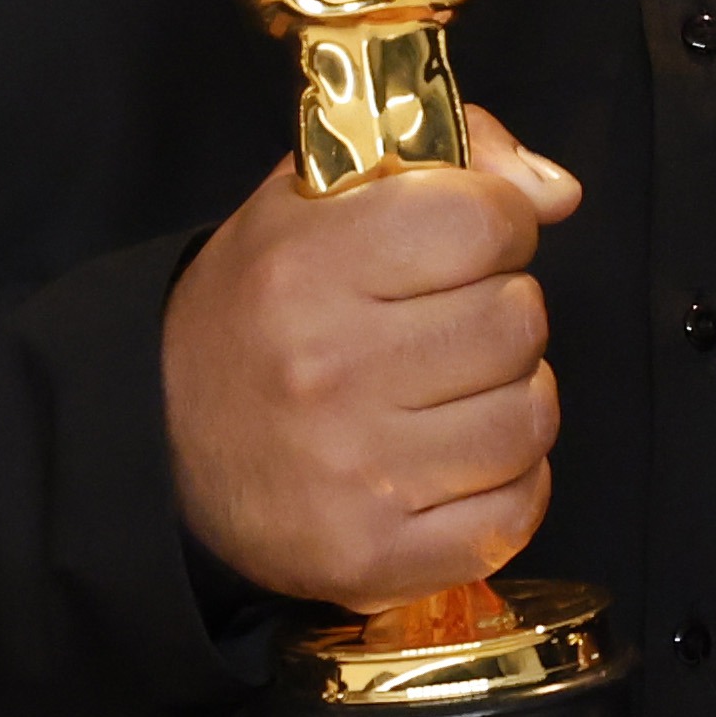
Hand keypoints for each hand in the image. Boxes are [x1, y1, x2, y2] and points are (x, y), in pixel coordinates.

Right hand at [164, 122, 575, 615]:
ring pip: (529, 415)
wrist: (160, 445)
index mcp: (305, 266)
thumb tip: (555, 192)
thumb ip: (442, 161)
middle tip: (447, 325)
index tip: (465, 243)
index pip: (484, 220)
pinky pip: (517, 510)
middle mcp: (326, 370)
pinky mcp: (375, 555)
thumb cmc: (257, 316)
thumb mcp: (312, 204)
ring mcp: (354, 473)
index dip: (494, 223)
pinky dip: (507, 484)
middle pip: (517, 318)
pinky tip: (456, 462)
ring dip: (510, 399)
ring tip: (451, 394)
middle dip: (499, 311)